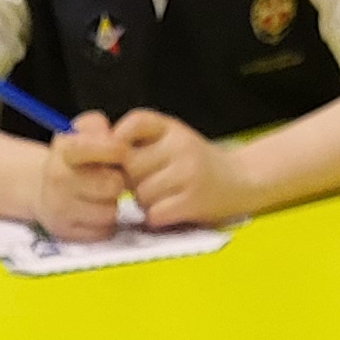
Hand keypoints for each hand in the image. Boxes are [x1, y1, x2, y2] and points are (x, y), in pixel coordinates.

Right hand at [33, 113, 130, 241]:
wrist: (42, 190)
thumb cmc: (70, 159)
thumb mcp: (79, 132)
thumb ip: (98, 127)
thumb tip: (118, 142)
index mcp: (64, 150)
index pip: (100, 148)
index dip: (116, 149)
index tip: (122, 151)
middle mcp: (59, 180)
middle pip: (113, 185)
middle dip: (117, 181)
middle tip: (110, 178)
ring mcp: (61, 209)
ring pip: (111, 212)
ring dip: (111, 204)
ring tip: (100, 196)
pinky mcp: (67, 233)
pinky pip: (104, 231)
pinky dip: (104, 224)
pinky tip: (94, 212)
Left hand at [112, 113, 251, 229]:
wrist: (241, 180)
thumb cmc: (196, 163)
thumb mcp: (171, 141)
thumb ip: (140, 143)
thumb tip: (97, 155)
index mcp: (172, 127)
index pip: (135, 122)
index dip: (117, 139)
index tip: (118, 157)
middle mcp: (181, 145)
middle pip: (131, 165)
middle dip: (131, 179)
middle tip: (147, 183)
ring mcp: (188, 173)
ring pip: (141, 193)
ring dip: (144, 202)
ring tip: (164, 197)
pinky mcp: (193, 200)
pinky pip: (155, 214)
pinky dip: (157, 218)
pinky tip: (170, 211)